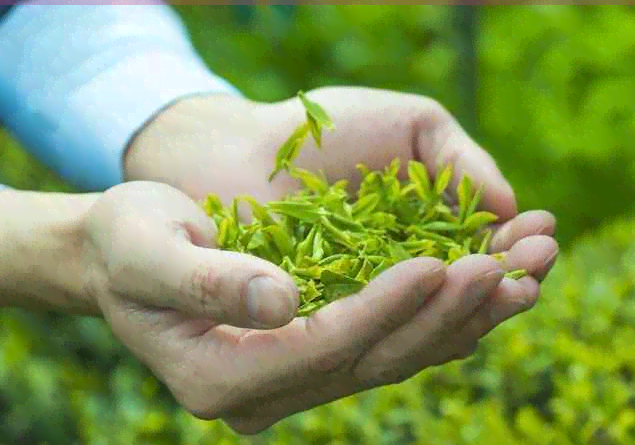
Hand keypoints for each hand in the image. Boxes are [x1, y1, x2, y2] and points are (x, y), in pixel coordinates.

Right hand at [120, 86, 558, 431]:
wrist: (119, 253)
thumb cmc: (125, 241)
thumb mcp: (148, 251)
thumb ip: (206, 282)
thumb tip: (283, 303)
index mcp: (217, 375)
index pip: (318, 348)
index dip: (379, 310)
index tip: (436, 264)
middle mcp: (259, 392)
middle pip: (367, 362)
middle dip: (437, 317)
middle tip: (503, 269)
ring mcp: (286, 380)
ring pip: (387, 359)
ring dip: (454, 320)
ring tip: (515, 276)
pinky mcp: (306, 355)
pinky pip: (382, 344)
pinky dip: (432, 317)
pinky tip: (476, 286)